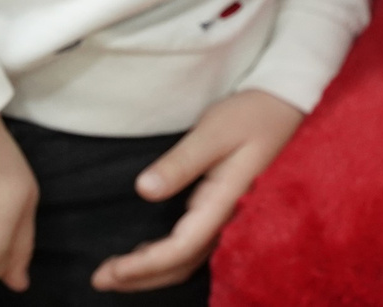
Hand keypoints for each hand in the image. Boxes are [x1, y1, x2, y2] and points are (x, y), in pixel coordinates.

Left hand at [91, 90, 305, 292]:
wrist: (283, 103)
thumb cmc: (250, 114)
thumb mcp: (214, 131)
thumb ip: (181, 162)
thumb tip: (144, 191)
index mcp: (223, 201)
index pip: (180, 248)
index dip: (143, 266)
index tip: (109, 271)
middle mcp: (226, 216)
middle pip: (182, 264)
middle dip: (140, 278)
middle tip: (100, 279)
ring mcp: (226, 214)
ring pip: (188, 259)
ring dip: (151, 272)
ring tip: (115, 273)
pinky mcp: (222, 206)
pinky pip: (192, 245)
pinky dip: (165, 257)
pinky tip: (146, 252)